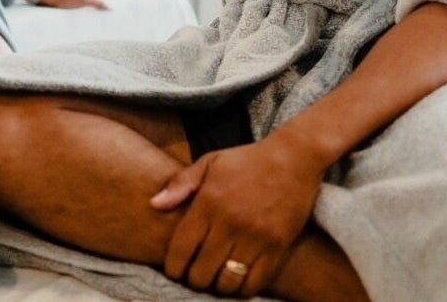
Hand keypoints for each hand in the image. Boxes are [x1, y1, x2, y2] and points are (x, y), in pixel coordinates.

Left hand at [150, 131, 327, 296]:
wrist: (293, 158)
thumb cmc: (247, 161)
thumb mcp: (210, 162)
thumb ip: (180, 184)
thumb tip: (153, 205)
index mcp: (209, 202)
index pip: (181, 249)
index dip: (173, 267)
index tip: (175, 270)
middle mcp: (230, 222)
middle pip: (201, 272)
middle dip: (194, 279)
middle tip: (195, 276)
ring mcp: (255, 237)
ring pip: (227, 282)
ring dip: (218, 286)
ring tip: (215, 279)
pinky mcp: (277, 247)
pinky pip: (255, 282)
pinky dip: (242, 289)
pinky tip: (237, 281)